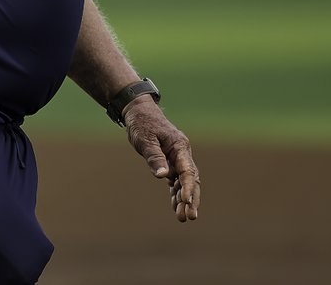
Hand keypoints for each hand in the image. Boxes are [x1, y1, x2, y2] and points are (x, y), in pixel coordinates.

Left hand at [123, 97, 201, 221]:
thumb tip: (162, 176)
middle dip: (191, 199)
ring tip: (182, 218)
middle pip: (190, 179)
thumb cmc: (142, 124)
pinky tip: (176, 207)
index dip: (188, 187)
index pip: (187, 170)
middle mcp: (182, 153)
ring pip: (184, 182)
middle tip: (189, 217)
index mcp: (179, 146)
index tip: (187, 201)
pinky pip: (176, 180)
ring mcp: (177, 158)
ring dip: (184, 200)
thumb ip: (154, 157)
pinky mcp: (170, 162)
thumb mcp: (145, 139)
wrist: (138, 112)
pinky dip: (176, 193)